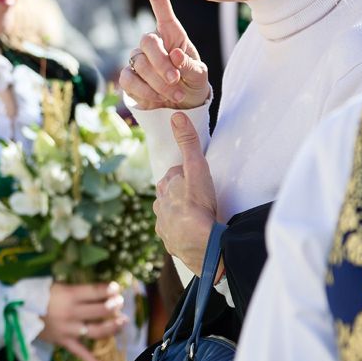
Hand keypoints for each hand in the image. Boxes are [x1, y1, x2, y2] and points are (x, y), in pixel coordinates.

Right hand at [38, 281, 126, 360]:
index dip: (110, 289)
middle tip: (120, 303)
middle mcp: (72, 313)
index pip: (96, 291)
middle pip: (101, 310)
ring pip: (98, 331)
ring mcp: (70, 330)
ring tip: (123, 322)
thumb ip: (75, 289)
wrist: (16, 311)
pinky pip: (82, 354)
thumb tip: (96, 291)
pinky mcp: (65, 343)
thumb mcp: (56, 285)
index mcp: (69, 295)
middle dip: (115, 306)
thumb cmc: (36, 295)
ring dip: (113, 327)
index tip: (117, 288)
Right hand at [119, 0, 209, 109]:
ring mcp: (137, 58)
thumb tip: (175, 58)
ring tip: (175, 93)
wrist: (183, 107)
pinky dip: (145, 92)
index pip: (158, 0)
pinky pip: (128, 80)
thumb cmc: (194, 83)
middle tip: (177, 82)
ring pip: (139, 63)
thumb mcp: (200, 75)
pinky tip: (156, 98)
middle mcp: (151, 41)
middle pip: (147, 42)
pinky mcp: (128, 76)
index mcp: (172, 32)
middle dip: (161, 64)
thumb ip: (191, 66)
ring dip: (158, 83)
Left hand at [156, 112, 219, 276]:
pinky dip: (182, 233)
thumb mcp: (197, 169)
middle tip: (197, 195)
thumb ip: (188, 144)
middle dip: (179, 193)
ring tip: (195, 216)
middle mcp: (160, 207)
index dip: (185, 174)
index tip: (196, 177)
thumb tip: (177, 116)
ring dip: (179, 214)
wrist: (201, 244)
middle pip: (169, 195)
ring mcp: (164, 227)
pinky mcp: (171, 244)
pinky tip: (192, 234)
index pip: (174, 175)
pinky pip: (175, 236)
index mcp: (166, 188)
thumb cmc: (199, 205)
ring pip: (169, 215)